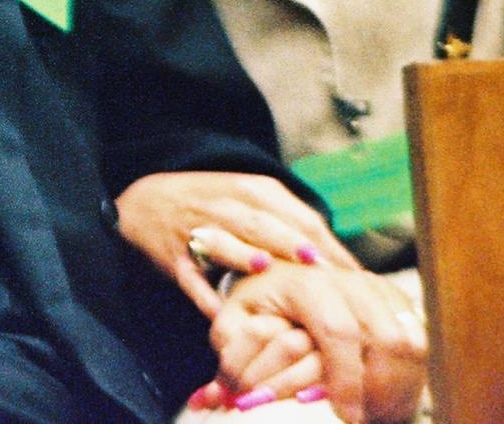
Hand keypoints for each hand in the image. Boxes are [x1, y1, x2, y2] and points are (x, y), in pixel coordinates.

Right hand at [115, 170, 356, 315]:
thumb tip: (338, 257)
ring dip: (249, 259)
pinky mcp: (176, 260)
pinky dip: (208, 296)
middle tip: (329, 281)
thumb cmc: (213, 203)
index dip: (329, 248)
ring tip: (276, 278)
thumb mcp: (252, 197)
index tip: (357, 279)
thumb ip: (291, 221)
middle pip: (267, 227)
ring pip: (227, 244)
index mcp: (253, 190)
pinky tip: (226, 312)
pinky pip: (193, 281)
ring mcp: (198, 232)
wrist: (146, 202)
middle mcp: (226, 207)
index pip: (300, 217)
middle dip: (296, 250)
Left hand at [207, 264, 425, 422]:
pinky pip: (420, 338)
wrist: (280, 269)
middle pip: (386, 336)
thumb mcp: (232, 321)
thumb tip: (215, 396)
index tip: (345, 417)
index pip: (338, 331)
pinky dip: (410, 375)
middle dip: (380, 389)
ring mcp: (377, 287)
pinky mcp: (396, 299)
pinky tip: (390, 400)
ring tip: (379, 415)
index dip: (344, 379)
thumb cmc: (255, 303)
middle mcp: (347, 279)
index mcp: (306, 281)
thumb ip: (229, 353)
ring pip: (410, 338)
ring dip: (400, 385)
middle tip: (366, 421)